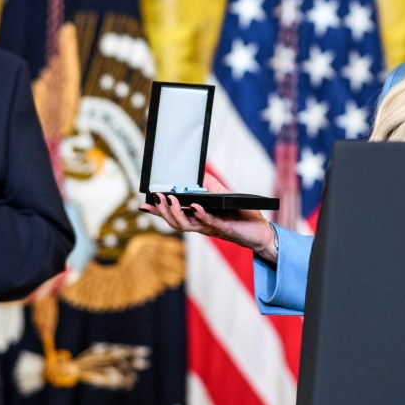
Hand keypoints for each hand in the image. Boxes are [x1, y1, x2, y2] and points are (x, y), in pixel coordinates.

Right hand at [138, 172, 277, 261]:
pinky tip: (195, 205)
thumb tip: (197, 173)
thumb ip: (210, 186)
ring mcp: (211, 228)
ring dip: (176, 212)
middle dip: (162, 211)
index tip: (142, 204)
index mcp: (198, 218)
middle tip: (156, 198)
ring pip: (186, 225)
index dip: (157, 211)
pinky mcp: (224, 228)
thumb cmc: (242, 215)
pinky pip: (208, 222)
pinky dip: (200, 214)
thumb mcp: (224, 196)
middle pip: (175, 221)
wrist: (262, 231)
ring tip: (170, 199)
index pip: (173, 215)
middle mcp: (201, 225)